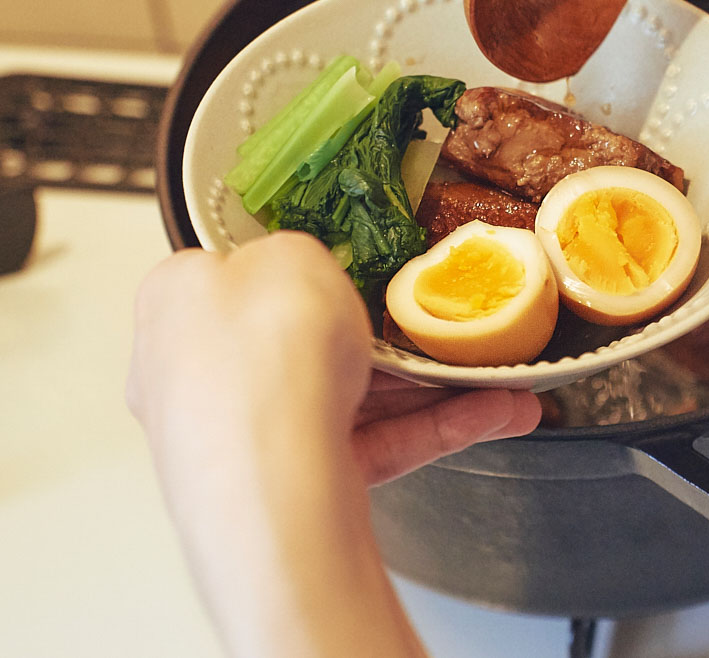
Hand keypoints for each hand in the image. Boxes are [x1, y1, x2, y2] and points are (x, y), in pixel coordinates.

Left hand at [126, 231, 541, 657]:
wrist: (276, 489)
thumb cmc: (266, 356)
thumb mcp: (291, 253)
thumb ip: (300, 251)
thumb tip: (302, 265)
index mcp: (177, 302)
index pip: (239, 269)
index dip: (299, 260)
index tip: (355, 257)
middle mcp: (199, 372)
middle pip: (307, 337)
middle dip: (389, 330)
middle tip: (442, 317)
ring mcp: (246, 435)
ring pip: (352, 395)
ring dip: (432, 383)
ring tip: (498, 374)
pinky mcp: (290, 484)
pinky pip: (372, 443)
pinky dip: (433, 425)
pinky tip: (493, 412)